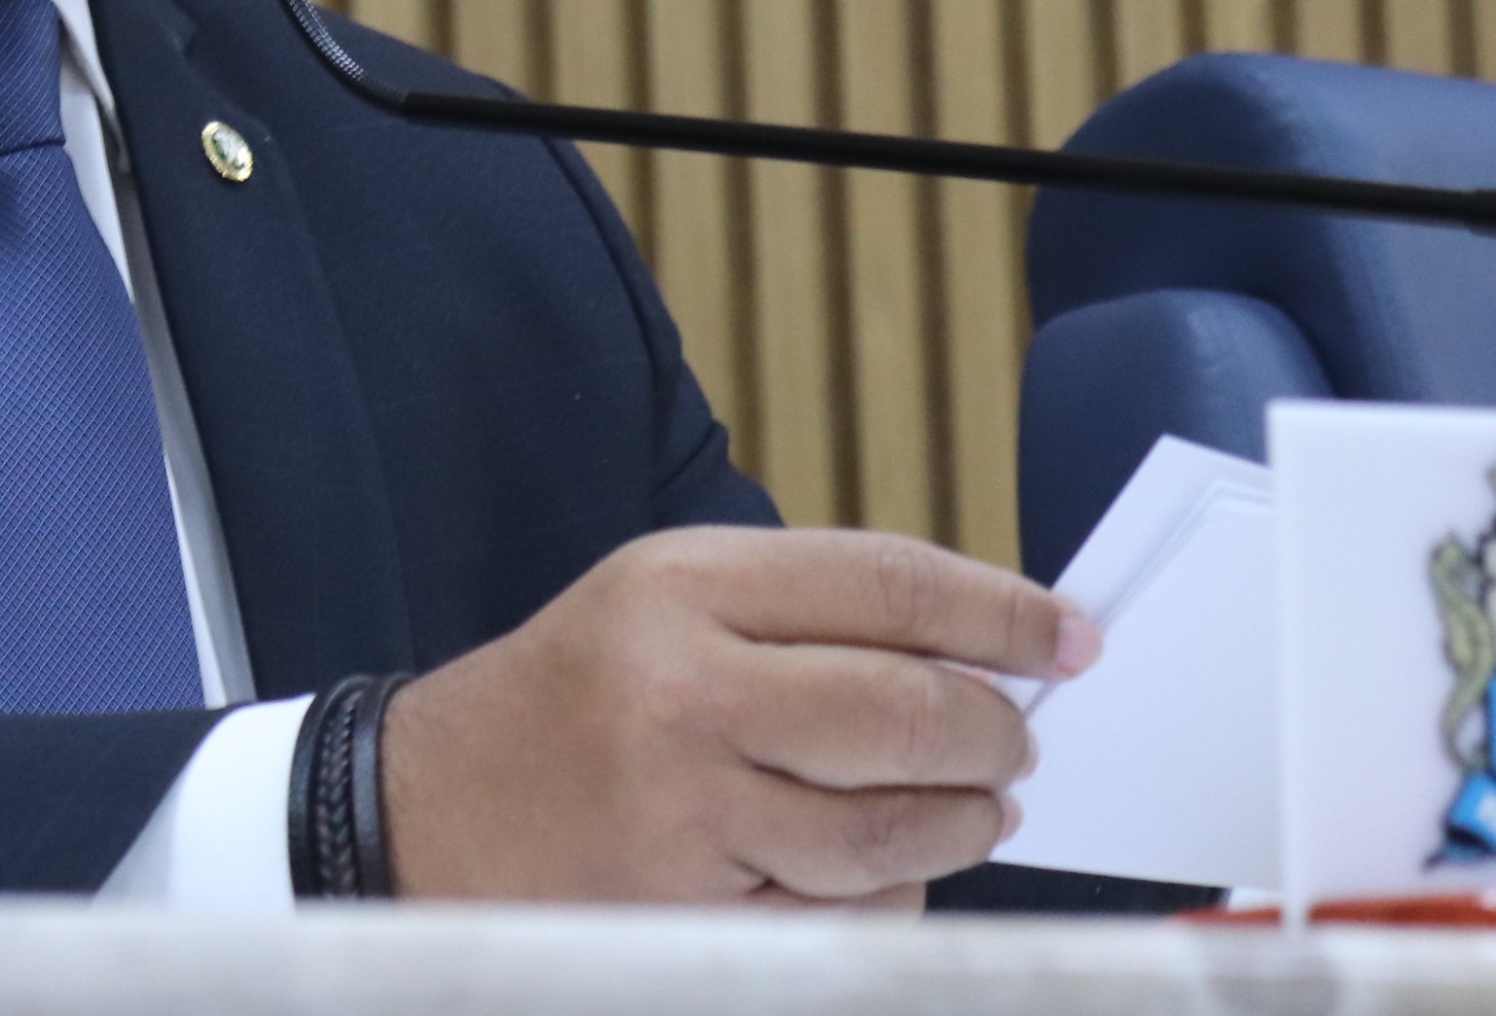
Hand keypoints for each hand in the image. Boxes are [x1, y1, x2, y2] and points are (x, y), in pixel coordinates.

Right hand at [377, 526, 1100, 906]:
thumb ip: (811, 613)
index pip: (888, 583)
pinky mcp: (692, 910)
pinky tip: (866, 868)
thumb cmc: (577, 699)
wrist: (425, 813)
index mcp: (682, 587)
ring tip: (967, 807)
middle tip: (1013, 741)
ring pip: (894, 829)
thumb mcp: (665, 603)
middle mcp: (683, 690)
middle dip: (995, 733)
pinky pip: (846, 912)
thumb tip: (987, 652)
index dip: (1001, 611)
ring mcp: (687, 809)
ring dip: (962, 823)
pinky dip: (887, 895)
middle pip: (909, 711)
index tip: (1070, 636)